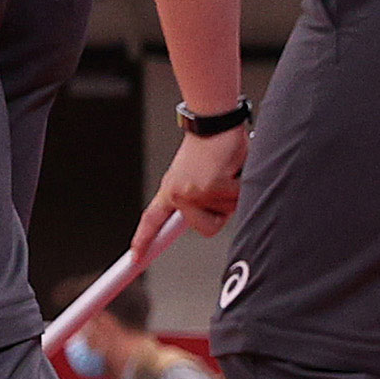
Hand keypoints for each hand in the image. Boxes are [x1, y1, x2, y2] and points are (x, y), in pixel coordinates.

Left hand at [136, 128, 247, 261]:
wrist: (213, 120)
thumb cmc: (211, 146)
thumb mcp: (198, 176)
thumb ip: (201, 200)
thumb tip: (214, 217)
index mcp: (171, 190)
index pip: (152, 220)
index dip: (144, 240)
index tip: (136, 257)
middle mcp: (178, 193)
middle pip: (207, 228)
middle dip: (221, 212)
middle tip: (221, 185)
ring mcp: (194, 190)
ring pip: (227, 211)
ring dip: (235, 192)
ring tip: (225, 168)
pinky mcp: (212, 184)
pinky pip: (238, 197)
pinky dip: (243, 182)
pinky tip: (233, 165)